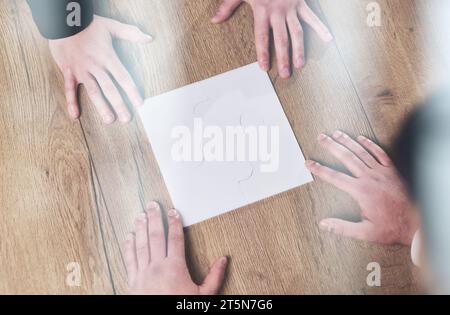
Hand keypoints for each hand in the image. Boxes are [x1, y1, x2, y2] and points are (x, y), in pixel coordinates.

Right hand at [49, 16, 152, 123]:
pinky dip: (71, 102)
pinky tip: (75, 115)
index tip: (139, 103)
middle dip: (119, 104)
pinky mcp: (69, 71)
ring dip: (101, 107)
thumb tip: (149, 38)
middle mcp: (96, 66)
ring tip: (109, 120)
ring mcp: (81, 70)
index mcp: (108, 57)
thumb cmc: (88, 24)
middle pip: (110, 88)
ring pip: (93, 91)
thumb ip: (131, 33)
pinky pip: (69, 89)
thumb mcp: (111, 26)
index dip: (132, 91)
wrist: (62, 20)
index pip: (123, 77)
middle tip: (126, 119)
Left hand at [124, 202, 227, 294]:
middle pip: (156, 236)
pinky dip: (128, 246)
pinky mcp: (132, 283)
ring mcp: (143, 274)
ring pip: (141, 245)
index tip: (174, 211)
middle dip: (155, 218)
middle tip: (152, 204)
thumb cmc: (182, 310)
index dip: (175, 222)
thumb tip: (223, 260)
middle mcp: (157, 267)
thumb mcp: (203, 296)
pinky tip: (129, 236)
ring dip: (141, 228)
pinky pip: (129, 259)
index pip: (175, 238)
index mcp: (175, 268)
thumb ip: (214, 277)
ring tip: (140, 215)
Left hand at [211, 0, 332, 77]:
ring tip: (300, 64)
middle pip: (282, 38)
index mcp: (262, 10)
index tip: (265, 67)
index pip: (262, 36)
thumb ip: (228, 6)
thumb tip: (214, 20)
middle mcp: (278, 11)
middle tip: (285, 74)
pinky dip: (320, 27)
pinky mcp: (301, 3)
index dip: (263, 52)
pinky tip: (328, 39)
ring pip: (297, 32)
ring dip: (299, 49)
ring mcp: (291, 8)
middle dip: (284, 57)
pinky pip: (312, 17)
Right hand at [306, 131, 418, 245]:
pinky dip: (369, 144)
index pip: (334, 177)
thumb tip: (324, 224)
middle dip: (331, 146)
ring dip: (347, 141)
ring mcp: (382, 172)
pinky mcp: (393, 170)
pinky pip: (380, 153)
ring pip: (361, 152)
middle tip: (321, 138)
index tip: (309, 163)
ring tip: (336, 134)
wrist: (417, 224)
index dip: (319, 169)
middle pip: (346, 157)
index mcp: (361, 191)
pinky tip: (361, 138)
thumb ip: (342, 228)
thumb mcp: (365, 232)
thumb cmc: (392, 228)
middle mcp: (370, 178)